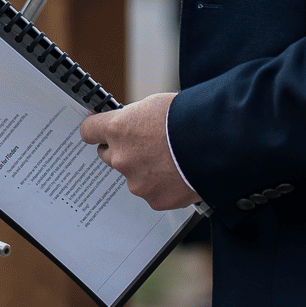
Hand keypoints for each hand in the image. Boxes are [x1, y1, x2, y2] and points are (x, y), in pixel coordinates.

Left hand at [79, 92, 201, 210]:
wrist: (217, 143)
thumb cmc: (188, 118)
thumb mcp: (154, 106)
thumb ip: (133, 119)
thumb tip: (128, 126)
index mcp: (118, 130)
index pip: (89, 131)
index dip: (97, 130)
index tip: (99, 132)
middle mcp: (121, 158)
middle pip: (108, 156)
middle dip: (123, 151)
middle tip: (145, 146)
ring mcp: (137, 182)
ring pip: (133, 176)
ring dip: (145, 171)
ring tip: (171, 161)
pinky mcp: (155, 200)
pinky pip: (153, 193)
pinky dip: (164, 187)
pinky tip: (179, 175)